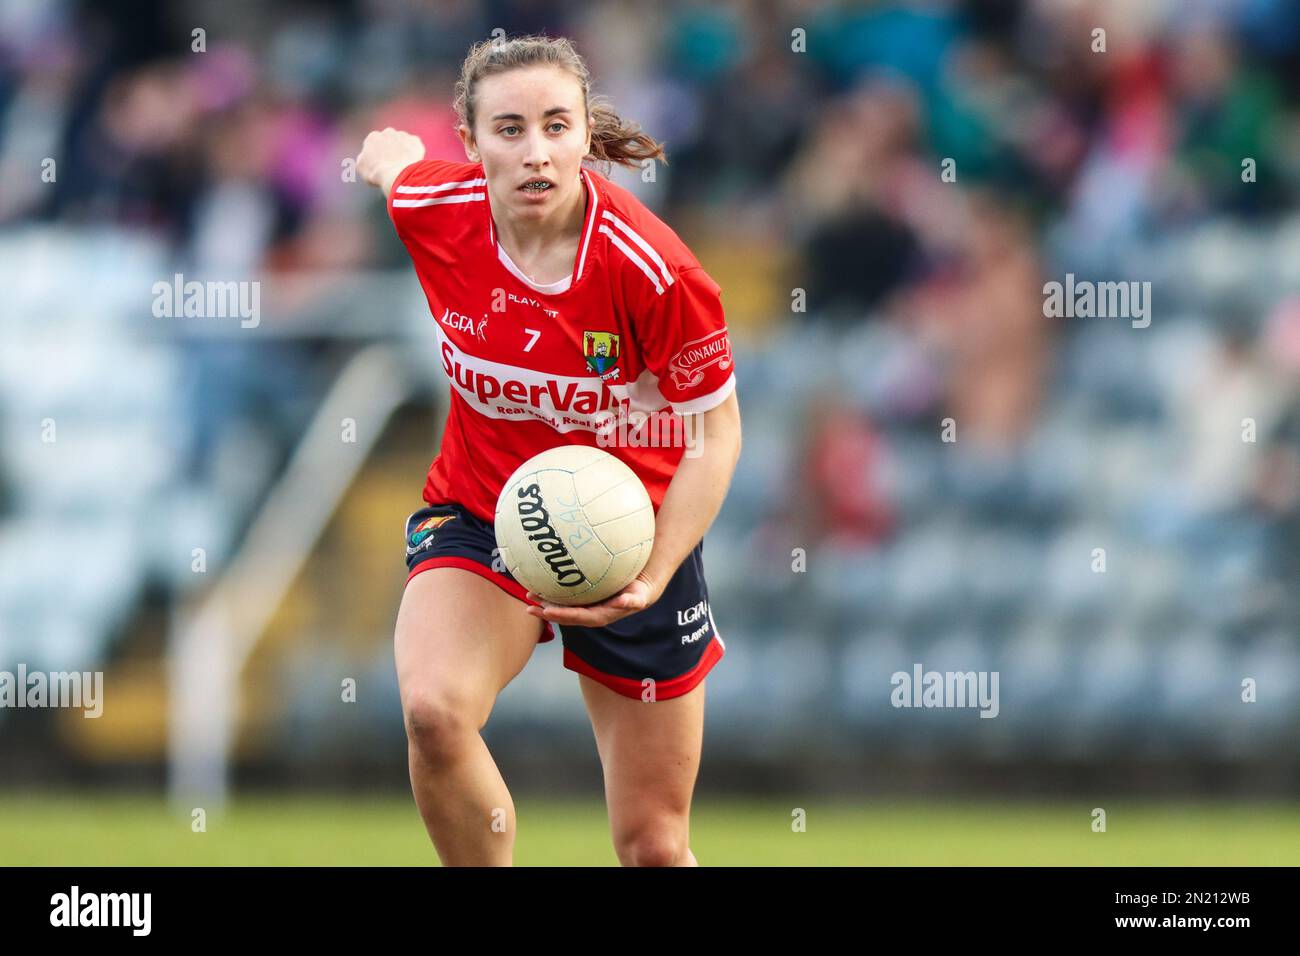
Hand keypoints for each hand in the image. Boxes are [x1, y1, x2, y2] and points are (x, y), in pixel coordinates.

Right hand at [356, 127, 424, 194]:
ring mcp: (402, 136)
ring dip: (403, 150)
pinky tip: (412, 163)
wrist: (396, 175)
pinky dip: (415, 153)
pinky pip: (415, 146)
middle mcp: (388, 132)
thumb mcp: (361, 167)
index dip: (378, 156)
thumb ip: (363, 157)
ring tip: (403, 165)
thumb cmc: (377, 173)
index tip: (381, 165)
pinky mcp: (415, 141)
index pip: (374, 145)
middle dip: (391, 149)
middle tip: (393, 164)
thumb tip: (366, 155)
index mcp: (373, 137)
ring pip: (403, 142)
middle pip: (389, 141)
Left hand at [525, 571, 661, 627]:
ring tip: (528, 595)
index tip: (546, 612)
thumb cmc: (639, 593)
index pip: (576, 618)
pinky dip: (552, 594)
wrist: (639, 592)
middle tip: (529, 606)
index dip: (561, 616)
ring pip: (561, 608)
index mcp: (599, 617)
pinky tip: (540, 582)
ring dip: (544, 604)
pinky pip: (565, 598)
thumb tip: (623, 602)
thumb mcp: (639, 597)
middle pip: (564, 616)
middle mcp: (589, 615)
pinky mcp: (584, 600)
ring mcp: (585, 608)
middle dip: (546, 613)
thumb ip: (632, 601)